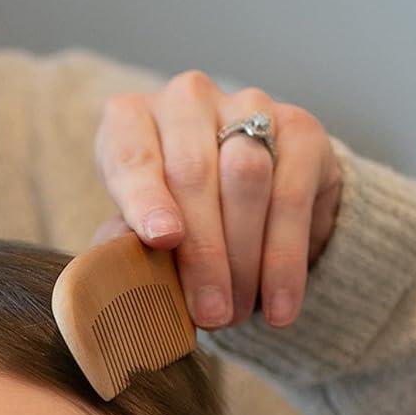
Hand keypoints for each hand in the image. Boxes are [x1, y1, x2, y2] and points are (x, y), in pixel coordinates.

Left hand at [92, 70, 341, 329]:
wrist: (243, 206)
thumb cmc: (170, 223)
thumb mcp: (136, 234)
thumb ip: (123, 246)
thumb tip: (116, 270)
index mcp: (132, 120)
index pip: (132, 156)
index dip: (146, 199)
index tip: (162, 240)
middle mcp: (186, 101)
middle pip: (193, 172)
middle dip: (202, 252)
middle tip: (208, 313)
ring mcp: (247, 106)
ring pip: (247, 178)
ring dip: (243, 258)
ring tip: (237, 313)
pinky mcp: (300, 128)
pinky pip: (293, 195)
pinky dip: (285, 260)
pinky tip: (279, 307)